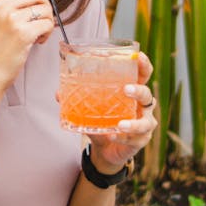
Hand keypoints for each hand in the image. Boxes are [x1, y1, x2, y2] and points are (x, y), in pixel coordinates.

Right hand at [0, 0, 56, 97]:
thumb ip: (11, 2)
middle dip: (45, 7)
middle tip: (41, 21)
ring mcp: (10, 18)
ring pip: (45, 9)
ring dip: (47, 21)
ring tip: (38, 34)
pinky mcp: (23, 33)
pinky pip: (48, 24)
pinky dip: (48, 33)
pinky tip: (38, 41)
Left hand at [87, 52, 156, 174]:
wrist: (106, 148)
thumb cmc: (102, 121)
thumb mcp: (89, 109)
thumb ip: (77, 100)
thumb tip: (59, 93)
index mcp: (132, 90)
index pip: (142, 74)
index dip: (143, 65)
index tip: (137, 57)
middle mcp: (142, 105)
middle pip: (147, 94)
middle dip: (138, 90)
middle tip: (126, 89)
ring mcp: (144, 123)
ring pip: (146, 122)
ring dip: (134, 123)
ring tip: (120, 124)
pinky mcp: (141, 140)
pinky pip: (136, 139)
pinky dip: (123, 138)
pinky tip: (113, 136)